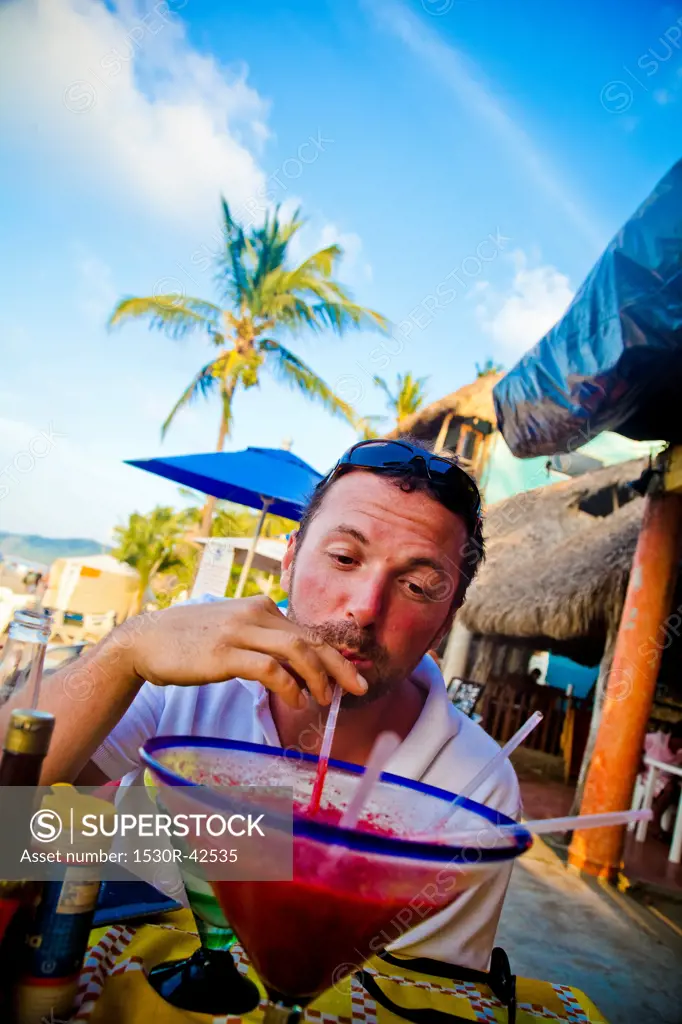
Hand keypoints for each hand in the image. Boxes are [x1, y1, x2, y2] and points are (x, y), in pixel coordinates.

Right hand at [117, 596, 368, 709]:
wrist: (146, 640)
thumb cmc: (192, 641)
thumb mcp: (234, 632)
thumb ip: (264, 642)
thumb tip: (298, 669)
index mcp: (261, 608)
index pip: (309, 632)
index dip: (336, 656)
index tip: (353, 678)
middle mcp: (255, 614)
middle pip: (311, 639)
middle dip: (339, 666)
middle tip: (359, 688)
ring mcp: (239, 631)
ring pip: (296, 650)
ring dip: (318, 677)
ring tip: (325, 700)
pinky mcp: (224, 653)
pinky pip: (267, 667)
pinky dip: (288, 684)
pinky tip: (295, 699)